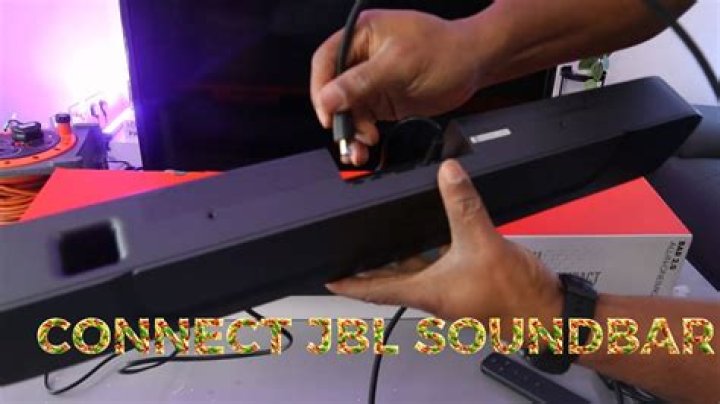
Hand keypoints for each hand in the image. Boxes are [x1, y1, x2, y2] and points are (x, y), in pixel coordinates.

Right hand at [311, 10, 502, 165]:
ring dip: (351, 130)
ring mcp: (371, 79)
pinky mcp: (382, 99)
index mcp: (361, 35)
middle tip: (345, 136)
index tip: (327, 114)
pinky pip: (363, 119)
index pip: (326, 61)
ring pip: (347, 109)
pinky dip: (362, 134)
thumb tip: (329, 98)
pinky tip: (366, 145)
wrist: (474, 64)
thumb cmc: (444, 51)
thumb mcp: (399, 65)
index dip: (321, 89)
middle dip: (338, 116)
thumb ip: (361, 82)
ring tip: (360, 147)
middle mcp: (362, 56)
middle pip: (334, 89)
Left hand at [327, 160, 562, 321]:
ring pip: (415, 272)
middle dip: (370, 265)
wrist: (547, 314)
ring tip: (383, 236)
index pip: (375, 290)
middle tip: (351, 249)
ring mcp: (451, 292)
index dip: (349, 284)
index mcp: (427, 292)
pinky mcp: (467, 284)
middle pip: (390, 280)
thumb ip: (463, 206)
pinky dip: (429, 252)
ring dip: (399, 257)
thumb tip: (448, 174)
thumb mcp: (483, 243)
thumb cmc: (515, 297)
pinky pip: (439, 267)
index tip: (328, 280)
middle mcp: (435, 295)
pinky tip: (433, 235)